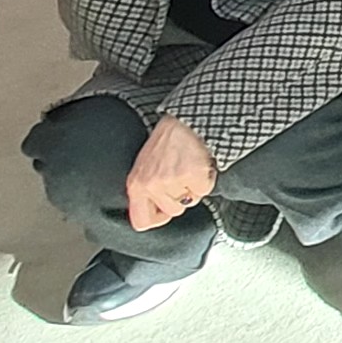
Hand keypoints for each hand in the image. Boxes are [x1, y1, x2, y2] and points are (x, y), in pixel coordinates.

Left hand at [123, 114, 218, 233]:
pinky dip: (206, 179)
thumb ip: (146, 190)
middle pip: (172, 212)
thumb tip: (156, 212)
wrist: (186, 120)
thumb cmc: (168, 141)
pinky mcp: (192, 175)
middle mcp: (150, 185)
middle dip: (181, 198)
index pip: (140, 221)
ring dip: (193, 188)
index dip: (157, 219)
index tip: (165, 210)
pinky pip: (205, 190)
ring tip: (189, 168)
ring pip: (189, 202)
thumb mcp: (146, 167)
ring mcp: (171, 181)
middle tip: (181, 179)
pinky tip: (199, 165)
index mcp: (136, 184)